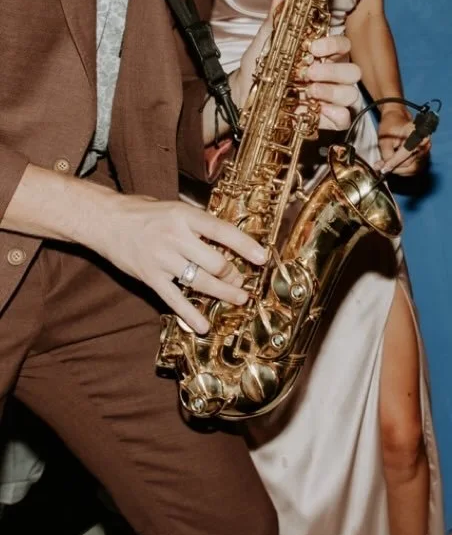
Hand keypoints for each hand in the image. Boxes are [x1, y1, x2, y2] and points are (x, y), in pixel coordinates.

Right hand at [89, 192, 268, 332]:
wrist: (106, 220)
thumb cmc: (146, 213)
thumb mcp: (176, 208)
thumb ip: (199, 224)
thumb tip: (230, 240)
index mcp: (185, 216)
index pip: (222, 231)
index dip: (245, 245)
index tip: (262, 257)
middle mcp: (175, 238)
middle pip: (214, 262)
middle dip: (232, 274)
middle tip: (242, 280)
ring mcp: (161, 259)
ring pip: (199, 281)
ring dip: (222, 292)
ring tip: (239, 298)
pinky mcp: (149, 277)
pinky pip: (174, 299)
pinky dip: (189, 314)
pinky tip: (203, 326)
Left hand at [234, 0, 360, 132]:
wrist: (243, 97)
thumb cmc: (258, 68)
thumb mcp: (264, 43)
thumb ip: (276, 20)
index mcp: (321, 54)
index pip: (343, 44)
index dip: (334, 44)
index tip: (314, 47)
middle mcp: (330, 74)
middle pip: (353, 71)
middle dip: (334, 72)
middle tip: (309, 73)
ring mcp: (329, 97)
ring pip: (351, 94)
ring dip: (334, 92)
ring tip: (311, 92)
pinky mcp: (325, 118)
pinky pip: (344, 118)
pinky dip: (335, 115)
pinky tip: (318, 111)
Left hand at [377, 105, 428, 176]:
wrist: (398, 120)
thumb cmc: (391, 127)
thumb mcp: (384, 139)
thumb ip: (386, 155)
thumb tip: (385, 169)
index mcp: (418, 133)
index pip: (406, 152)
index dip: (394, 162)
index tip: (384, 169)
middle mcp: (426, 142)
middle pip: (409, 163)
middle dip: (395, 167)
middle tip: (382, 167)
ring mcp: (426, 150)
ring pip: (412, 169)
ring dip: (399, 170)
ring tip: (389, 164)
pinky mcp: (425, 156)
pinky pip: (414, 169)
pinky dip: (404, 170)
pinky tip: (396, 164)